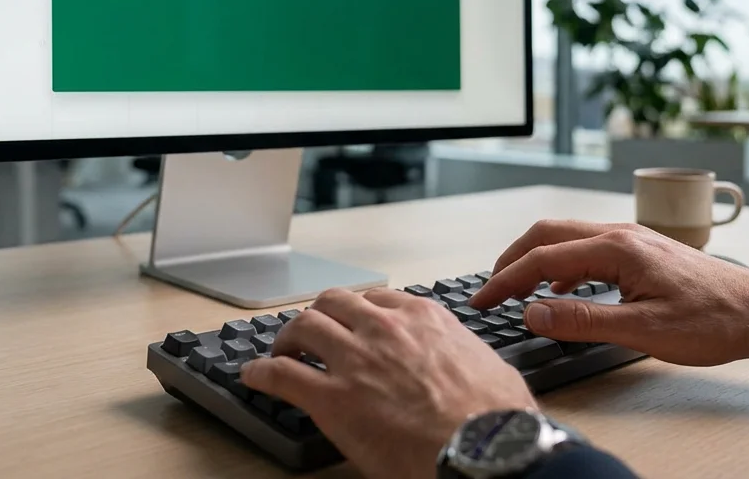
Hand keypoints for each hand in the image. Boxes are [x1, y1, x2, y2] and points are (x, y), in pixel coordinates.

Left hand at [241, 288, 536, 478]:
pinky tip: (253, 376)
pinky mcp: (332, 398)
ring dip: (287, 337)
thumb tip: (473, 366)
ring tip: (280, 351)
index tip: (350, 319)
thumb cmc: (496, 419)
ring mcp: (354, 360)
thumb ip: (466, 356)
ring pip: (303, 327)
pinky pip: (281, 375)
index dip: (358, 310)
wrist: (484, 450)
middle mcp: (384, 329)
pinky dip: (261, 372)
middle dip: (318, 315)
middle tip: (310, 331)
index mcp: (423, 319)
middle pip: (333, 303)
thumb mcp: (490, 368)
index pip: (378, 298)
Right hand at [469, 220, 748, 375]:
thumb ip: (583, 321)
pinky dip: (561, 265)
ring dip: (535, 260)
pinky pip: (587, 248)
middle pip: (548, 235)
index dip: (506, 281)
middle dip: (512, 260)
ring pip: (567, 237)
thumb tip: (532, 312)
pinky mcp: (641, 250)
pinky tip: (561, 292)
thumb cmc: (713, 321)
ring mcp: (632, 239)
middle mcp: (620, 234)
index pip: (543, 260)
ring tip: (515, 288)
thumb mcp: (644, 330)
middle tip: (489, 289)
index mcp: (617, 248)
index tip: (482, 301)